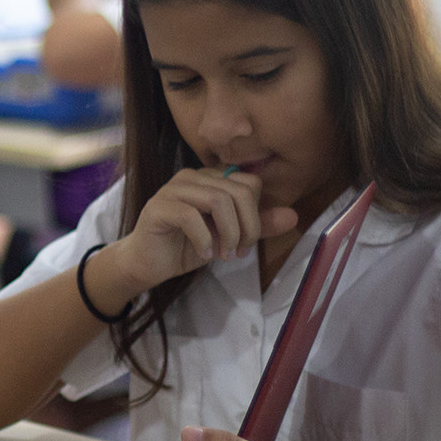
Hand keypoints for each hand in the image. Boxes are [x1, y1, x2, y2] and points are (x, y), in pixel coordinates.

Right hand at [108, 168, 298, 290]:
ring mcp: (173, 189)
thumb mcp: (229, 237)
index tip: (247, 244)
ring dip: (228, 233)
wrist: (147, 263)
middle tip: (239, 252)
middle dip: (246, 227)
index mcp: (210, 179)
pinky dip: (204, 239)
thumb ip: (258, 226)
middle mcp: (192, 177)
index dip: (256, 215)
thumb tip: (293, 216)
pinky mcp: (158, 207)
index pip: (248, 184)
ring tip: (224, 254)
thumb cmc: (186, 246)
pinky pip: (191, 216)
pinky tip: (204, 253)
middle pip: (237, 192)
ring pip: (217, 200)